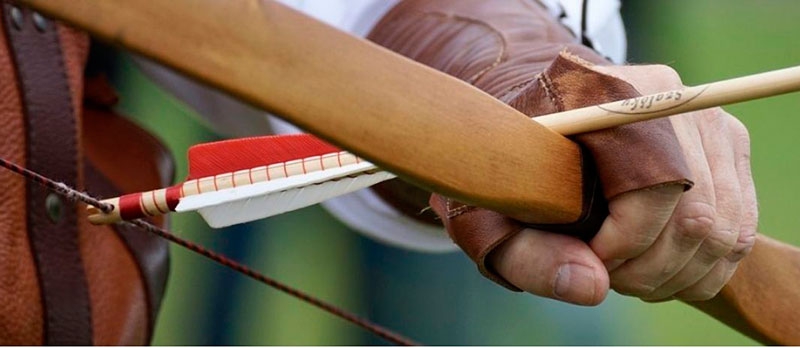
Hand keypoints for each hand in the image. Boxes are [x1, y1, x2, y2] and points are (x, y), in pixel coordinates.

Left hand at [488, 65, 757, 304]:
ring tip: (627, 272)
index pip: (650, 187)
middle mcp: (663, 95)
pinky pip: (738, 225)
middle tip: (608, 276)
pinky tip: (658, 267)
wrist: (538, 127)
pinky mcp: (725, 141)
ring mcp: (703, 116)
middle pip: (696, 213)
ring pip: (724, 227)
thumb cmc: (511, 173)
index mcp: (601, 94)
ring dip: (678, 273)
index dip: (625, 245)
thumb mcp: (492, 217)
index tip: (589, 259)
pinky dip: (703, 265)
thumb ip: (530, 255)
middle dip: (650, 269)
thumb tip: (593, 288)